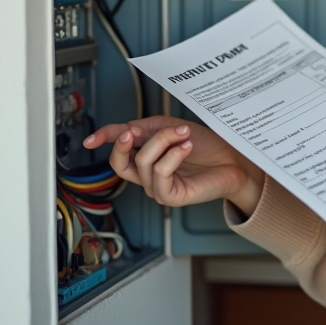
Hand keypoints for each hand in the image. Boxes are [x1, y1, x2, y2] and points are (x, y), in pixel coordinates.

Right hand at [83, 116, 265, 214]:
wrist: (234, 160)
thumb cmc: (207, 146)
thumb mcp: (172, 128)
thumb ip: (146, 129)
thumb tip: (123, 130)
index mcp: (146, 157)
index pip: (119, 151)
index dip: (104, 142)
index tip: (92, 139)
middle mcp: (148, 175)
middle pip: (120, 162)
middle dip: (124, 143)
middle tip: (136, 130)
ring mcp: (158, 187)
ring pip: (144, 161)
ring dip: (164, 141)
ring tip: (184, 135)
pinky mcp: (170, 196)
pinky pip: (160, 173)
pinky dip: (173, 155)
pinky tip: (186, 148)